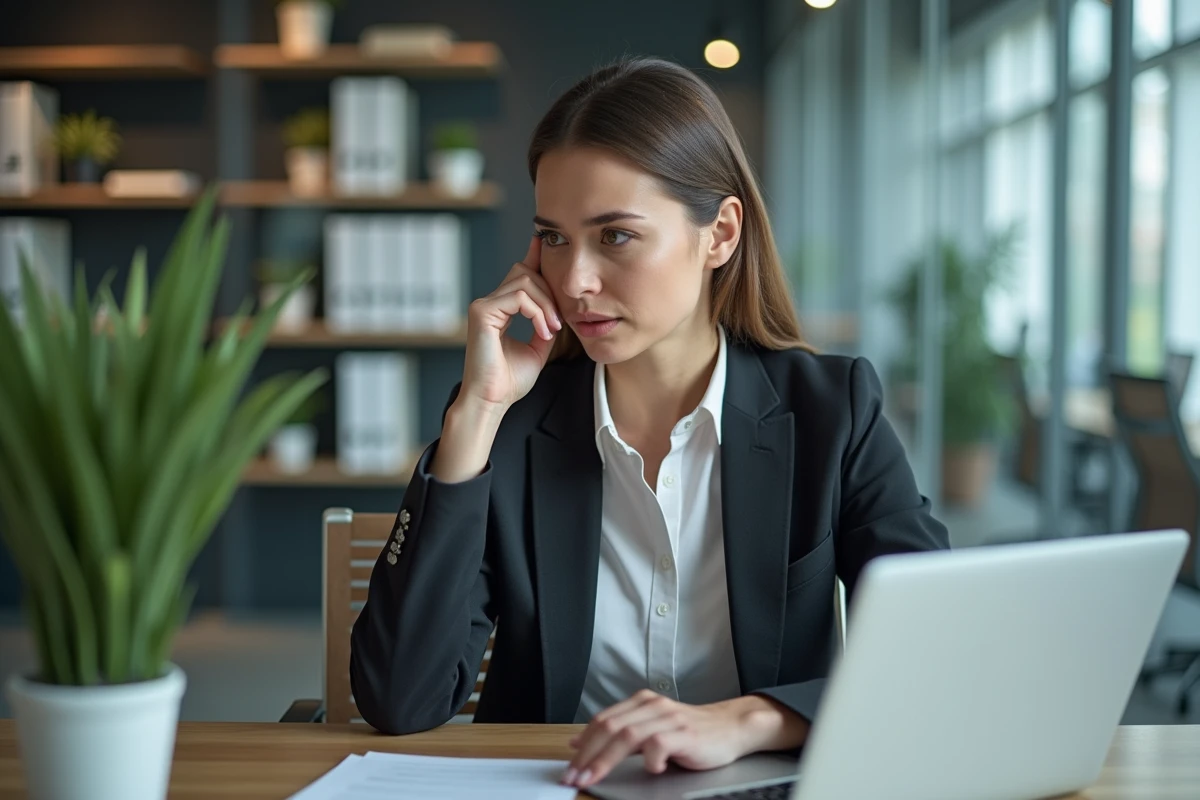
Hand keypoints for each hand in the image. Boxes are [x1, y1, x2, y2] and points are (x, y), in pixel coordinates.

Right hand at [459, 235, 561, 412]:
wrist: (492, 401)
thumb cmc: (509, 382)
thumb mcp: (537, 348)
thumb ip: (544, 325)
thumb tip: (557, 311)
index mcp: (499, 310)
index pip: (519, 275)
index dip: (534, 257)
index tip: (546, 242)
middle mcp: (488, 304)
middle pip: (524, 272)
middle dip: (548, 291)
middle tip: (558, 322)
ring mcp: (483, 306)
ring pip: (525, 281)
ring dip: (546, 304)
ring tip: (551, 329)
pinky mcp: (482, 312)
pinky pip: (519, 297)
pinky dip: (537, 312)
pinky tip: (543, 330)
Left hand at [562, 691, 810, 789]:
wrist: (731, 728)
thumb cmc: (691, 733)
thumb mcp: (651, 729)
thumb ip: (621, 733)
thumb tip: (581, 744)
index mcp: (641, 703)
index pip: (603, 720)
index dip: (583, 744)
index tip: (569, 766)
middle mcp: (652, 706)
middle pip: (610, 728)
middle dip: (588, 755)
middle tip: (574, 777)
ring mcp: (669, 718)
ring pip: (627, 736)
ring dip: (605, 760)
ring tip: (593, 778)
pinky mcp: (685, 733)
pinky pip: (658, 744)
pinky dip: (649, 759)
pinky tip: (650, 770)